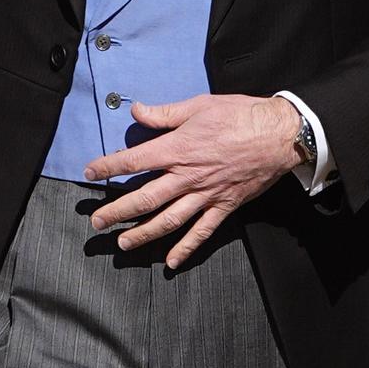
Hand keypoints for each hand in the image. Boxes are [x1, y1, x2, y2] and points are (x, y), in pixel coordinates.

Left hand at [84, 94, 301, 267]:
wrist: (279, 134)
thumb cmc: (241, 115)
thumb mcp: (199, 105)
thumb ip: (165, 113)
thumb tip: (137, 111)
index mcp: (178, 149)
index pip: (134, 160)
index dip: (108, 167)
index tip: (90, 173)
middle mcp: (187, 176)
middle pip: (144, 198)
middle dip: (117, 212)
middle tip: (98, 222)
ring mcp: (205, 195)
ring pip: (168, 220)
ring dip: (143, 234)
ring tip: (123, 244)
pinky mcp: (224, 206)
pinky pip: (202, 232)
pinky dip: (186, 248)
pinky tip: (171, 262)